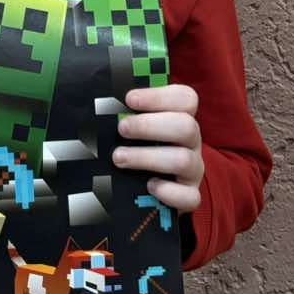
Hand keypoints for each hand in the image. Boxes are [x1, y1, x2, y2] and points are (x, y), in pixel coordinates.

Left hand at [114, 84, 203, 212]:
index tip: (129, 99)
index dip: (159, 96)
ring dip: (148, 157)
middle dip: (150, 126)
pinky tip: (149, 187)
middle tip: (121, 129)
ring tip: (119, 158)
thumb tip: (100, 104)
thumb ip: (123, 115)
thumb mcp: (131, 130)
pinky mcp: (189, 196)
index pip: (185, 99)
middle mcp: (191, 142)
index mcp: (180, 118)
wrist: (145, 193)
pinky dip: (168, 192)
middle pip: (186, 126)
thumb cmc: (134, 149)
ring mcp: (193, 170)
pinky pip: (189, 196)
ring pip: (184, 160)